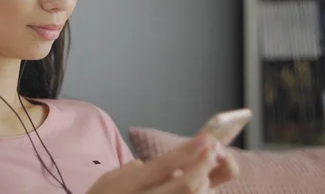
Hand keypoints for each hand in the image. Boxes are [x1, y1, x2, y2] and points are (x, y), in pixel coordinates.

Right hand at [86, 131, 237, 193]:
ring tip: (201, 175)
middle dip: (205, 165)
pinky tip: (196, 189)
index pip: (165, 164)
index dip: (189, 149)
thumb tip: (172, 163)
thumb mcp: (112, 179)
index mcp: (129, 186)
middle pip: (189, 184)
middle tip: (212, 151)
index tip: (208, 137)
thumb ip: (139, 169)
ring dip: (206, 185)